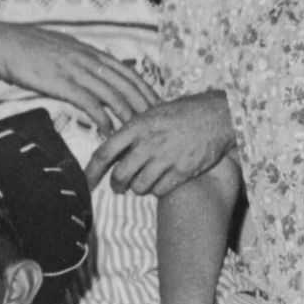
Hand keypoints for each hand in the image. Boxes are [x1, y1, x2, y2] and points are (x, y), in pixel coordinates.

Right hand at [0, 21, 156, 135]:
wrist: (0, 44)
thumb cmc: (28, 49)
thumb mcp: (61, 49)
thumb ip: (80, 59)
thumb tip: (93, 70)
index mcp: (89, 51)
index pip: (127, 71)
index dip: (145, 88)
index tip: (158, 103)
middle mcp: (88, 59)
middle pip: (127, 83)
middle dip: (146, 103)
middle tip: (160, 122)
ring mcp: (76, 70)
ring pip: (113, 94)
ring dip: (129, 114)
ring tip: (141, 131)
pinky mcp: (62, 83)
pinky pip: (90, 104)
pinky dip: (104, 119)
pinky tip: (111, 133)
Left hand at [86, 90, 235, 194]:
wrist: (217, 116)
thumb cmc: (183, 112)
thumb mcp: (153, 112)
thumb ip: (133, 129)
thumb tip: (112, 144)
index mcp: (137, 126)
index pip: (105, 152)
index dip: (91, 171)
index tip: (87, 183)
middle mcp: (149, 143)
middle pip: (120, 175)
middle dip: (116, 185)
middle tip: (119, 187)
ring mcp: (166, 158)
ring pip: (140, 186)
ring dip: (138, 188)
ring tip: (142, 184)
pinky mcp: (183, 171)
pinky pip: (160, 190)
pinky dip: (157, 191)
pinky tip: (161, 183)